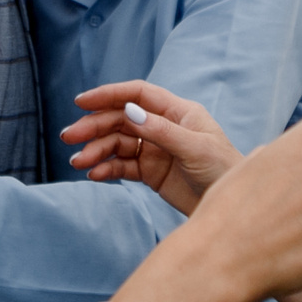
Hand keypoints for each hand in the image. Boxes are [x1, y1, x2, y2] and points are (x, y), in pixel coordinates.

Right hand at [64, 81, 239, 215]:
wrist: (231, 207)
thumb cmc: (224, 171)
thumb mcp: (195, 148)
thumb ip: (162, 131)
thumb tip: (129, 111)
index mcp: (178, 112)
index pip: (138, 94)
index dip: (109, 94)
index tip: (82, 102)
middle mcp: (163, 127)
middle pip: (121, 119)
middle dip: (94, 127)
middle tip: (70, 137)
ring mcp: (155, 150)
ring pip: (118, 144)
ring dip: (96, 150)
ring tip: (78, 163)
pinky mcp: (151, 172)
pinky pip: (123, 167)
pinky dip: (107, 169)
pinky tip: (95, 175)